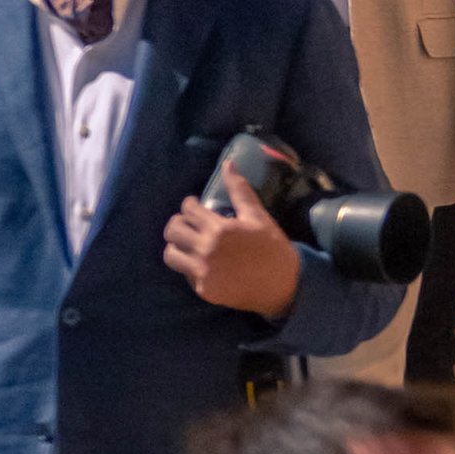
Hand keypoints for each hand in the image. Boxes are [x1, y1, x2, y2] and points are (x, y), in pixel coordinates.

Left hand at [163, 165, 300, 320]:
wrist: (284, 285)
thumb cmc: (272, 247)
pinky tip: (204, 264)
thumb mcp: (257, 216)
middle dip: (179, 223)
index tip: (195, 207)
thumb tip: (227, 163)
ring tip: (190, 245)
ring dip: (177, 247)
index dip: (190, 205)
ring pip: (171, 255)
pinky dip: (191, 267)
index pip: (188, 209)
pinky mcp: (204, 290)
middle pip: (172, 230)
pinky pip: (185, 274)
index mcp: (219, 228)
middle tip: (189, 225)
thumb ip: (239, 190)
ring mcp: (203, 272)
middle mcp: (206, 249)